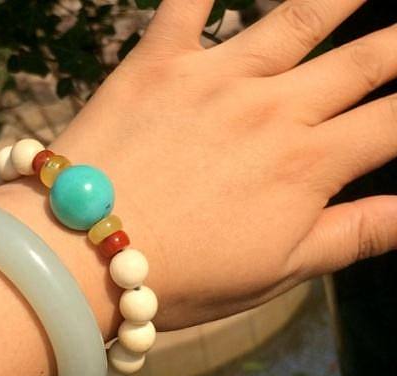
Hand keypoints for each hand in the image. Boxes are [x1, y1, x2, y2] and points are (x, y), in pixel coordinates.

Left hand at [43, 0, 396, 329]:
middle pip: (362, 60)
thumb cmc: (180, 276)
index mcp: (307, 165)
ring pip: (296, 17)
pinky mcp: (157, 63)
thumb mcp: (276, 272)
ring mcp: (215, 78)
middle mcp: (273, 109)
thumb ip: (352, 236)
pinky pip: (188, 1)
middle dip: (396, 43)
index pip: (394, 121)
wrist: (81, 256)